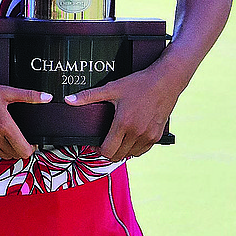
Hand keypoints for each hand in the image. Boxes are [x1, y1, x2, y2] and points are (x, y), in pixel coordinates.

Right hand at [0, 77, 51, 159]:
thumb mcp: (4, 92)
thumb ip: (28, 96)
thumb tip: (47, 97)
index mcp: (4, 125)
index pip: (25, 151)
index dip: (31, 149)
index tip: (31, 143)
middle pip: (14, 154)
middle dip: (18, 148)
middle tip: (16, 137)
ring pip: (1, 155)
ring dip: (5, 148)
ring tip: (0, 134)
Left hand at [63, 67, 181, 161]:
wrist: (167, 80)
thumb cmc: (139, 83)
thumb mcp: (112, 88)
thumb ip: (89, 96)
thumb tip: (68, 100)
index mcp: (123, 123)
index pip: (107, 150)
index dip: (97, 150)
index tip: (95, 144)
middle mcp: (136, 133)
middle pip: (117, 156)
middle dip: (108, 152)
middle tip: (104, 143)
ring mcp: (149, 136)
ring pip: (130, 155)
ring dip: (121, 151)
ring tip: (117, 141)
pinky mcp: (157, 135)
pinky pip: (143, 150)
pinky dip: (135, 149)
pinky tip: (130, 139)